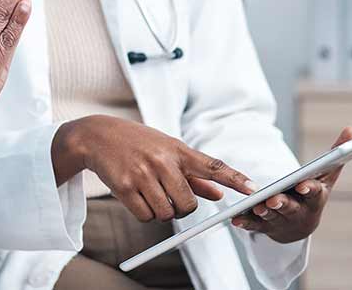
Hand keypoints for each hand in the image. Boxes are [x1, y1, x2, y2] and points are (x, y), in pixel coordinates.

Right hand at [52, 115, 253, 221]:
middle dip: (183, 209)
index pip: (212, 166)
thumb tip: (218, 194)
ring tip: (150, 193)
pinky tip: (137, 197)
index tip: (254, 189)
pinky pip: (145, 216)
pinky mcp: (124, 187)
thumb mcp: (168, 150)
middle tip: (173, 200)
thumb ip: (194, 175)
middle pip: (188, 204)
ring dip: (161, 211)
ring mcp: (143, 174)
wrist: (97, 136)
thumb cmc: (138, 143)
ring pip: (166, 213)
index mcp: (178, 150)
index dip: (235, 178)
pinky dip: (144, 214)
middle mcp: (162, 161)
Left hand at [230, 126, 351, 242]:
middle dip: (283, 203)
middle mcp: (299, 212)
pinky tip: (236, 219)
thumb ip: (337, 153)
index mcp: (315, 198)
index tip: (302, 185)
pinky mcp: (265, 226)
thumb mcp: (327, 175)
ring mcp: (282, 220)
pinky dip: (245, 222)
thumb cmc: (315, 192)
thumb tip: (351, 128)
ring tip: (256, 206)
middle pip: (291, 207)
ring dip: (264, 212)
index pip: (314, 193)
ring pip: (272, 217)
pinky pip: (254, 225)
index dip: (309, 189)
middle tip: (274, 199)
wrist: (301, 224)